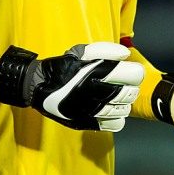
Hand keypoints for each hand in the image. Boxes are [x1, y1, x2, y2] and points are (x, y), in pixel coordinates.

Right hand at [0, 42, 143, 131]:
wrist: (37, 87)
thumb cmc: (62, 67)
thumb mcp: (80, 51)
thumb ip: (105, 49)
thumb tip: (125, 54)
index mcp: (94, 71)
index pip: (132, 75)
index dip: (135, 72)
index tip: (131, 72)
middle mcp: (92, 90)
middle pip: (129, 93)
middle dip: (131, 88)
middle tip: (125, 85)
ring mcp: (89, 109)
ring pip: (123, 110)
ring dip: (124, 103)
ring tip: (117, 98)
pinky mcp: (85, 122)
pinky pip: (114, 125)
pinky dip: (117, 119)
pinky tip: (111, 111)